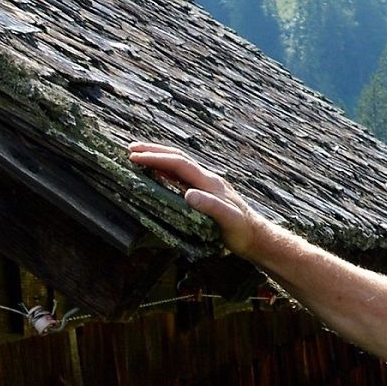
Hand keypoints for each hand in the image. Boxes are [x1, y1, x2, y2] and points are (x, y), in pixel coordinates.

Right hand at [129, 142, 268, 257]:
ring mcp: (206, 185)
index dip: (157, 158)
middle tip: (130, 149)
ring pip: (179, 165)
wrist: (255, 236)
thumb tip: (188, 194)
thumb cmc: (241, 230)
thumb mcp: (228, 219)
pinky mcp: (205, 193)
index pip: (179, 164)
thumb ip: (210, 206)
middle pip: (178, 158)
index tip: (135, 157)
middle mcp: (207, 179)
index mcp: (209, 182)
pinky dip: (166, 171)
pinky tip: (158, 174)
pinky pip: (181, 177)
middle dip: (154, 151)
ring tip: (139, 156)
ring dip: (159, 158)